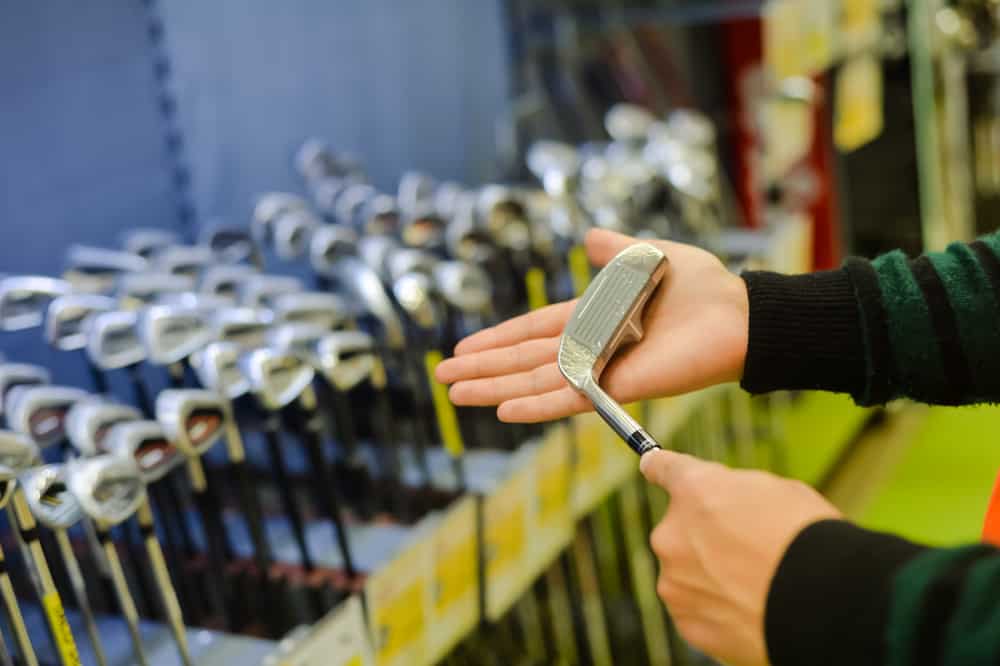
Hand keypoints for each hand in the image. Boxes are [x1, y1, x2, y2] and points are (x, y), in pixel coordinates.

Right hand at [434, 228, 749, 422]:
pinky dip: (536, 407)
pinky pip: (570, 399)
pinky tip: (504, 411)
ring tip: (457, 395)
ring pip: (535, 382)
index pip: (532, 330)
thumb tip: (590, 235)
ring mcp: (601, 368)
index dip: (497, 338)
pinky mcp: (617, 384)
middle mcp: (589, 347)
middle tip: (443, 376)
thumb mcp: (648, 255)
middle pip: (523, 360)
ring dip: (495, 388)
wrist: (738, 312)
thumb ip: (616, 250)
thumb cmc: (700, 286)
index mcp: (592, 317)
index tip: (464, 347)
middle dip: (483, 368)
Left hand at [640, 449, 841, 665]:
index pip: (663, 468)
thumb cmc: (810, 539)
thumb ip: (736, 494)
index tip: (651, 465)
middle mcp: (671, 533)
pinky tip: (752, 610)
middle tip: (749, 549)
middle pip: (680, 530)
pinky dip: (718, 611)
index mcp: (695, 490)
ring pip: (687, 573)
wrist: (823, 604)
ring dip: (711, 576)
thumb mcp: (778, 492)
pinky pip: (697, 610)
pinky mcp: (687, 623)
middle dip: (705, 537)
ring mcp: (675, 582)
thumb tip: (725, 502)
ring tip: (758, 586)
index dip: (660, 466)